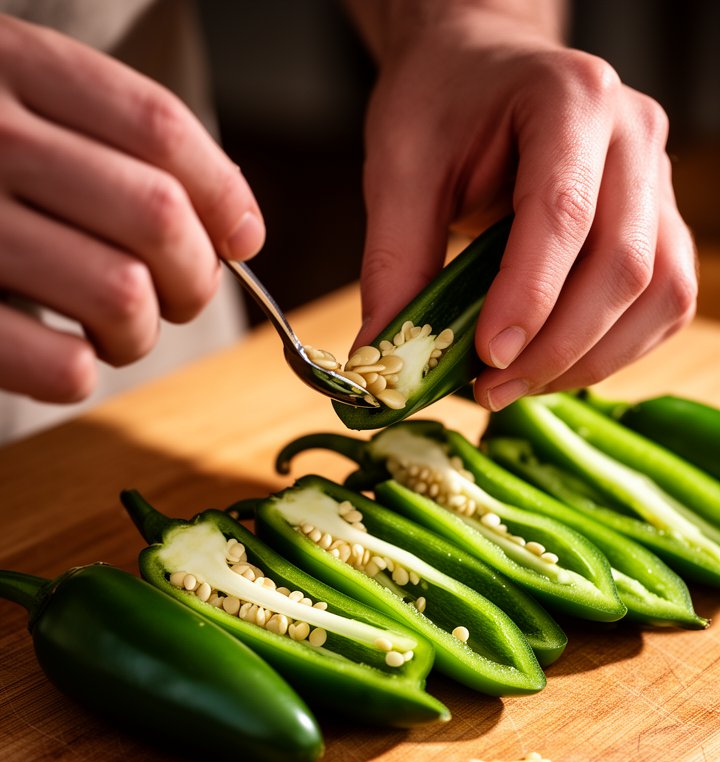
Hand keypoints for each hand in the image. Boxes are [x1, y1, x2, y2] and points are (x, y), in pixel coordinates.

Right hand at [0, 15, 264, 402]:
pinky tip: (62, 354)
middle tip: (174, 294)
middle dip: (193, 277)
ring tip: (116, 330)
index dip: (224, 195)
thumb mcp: (10, 94)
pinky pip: (57, 366)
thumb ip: (103, 133)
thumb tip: (232, 223)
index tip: (242, 238)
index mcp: (7, 64)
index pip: (158, 129)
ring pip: (119, 296)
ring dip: (140, 333)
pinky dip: (79, 374)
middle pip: (156, 218)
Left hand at [353, 3, 696, 407]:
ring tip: (516, 384)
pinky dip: (614, 350)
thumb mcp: (399, 168)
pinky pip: (664, 305)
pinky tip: (555, 363)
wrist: (483, 70)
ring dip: (589, 359)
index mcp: (568, 101)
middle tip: (489, 390)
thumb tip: (382, 358)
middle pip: (623, 264)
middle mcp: (632, 136)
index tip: (487, 359)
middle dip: (555, 347)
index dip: (529, 297)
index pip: (562, 213)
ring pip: (658, 293)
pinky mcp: (663, 224)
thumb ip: (394, 261)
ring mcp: (658, 181)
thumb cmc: (443, 106)